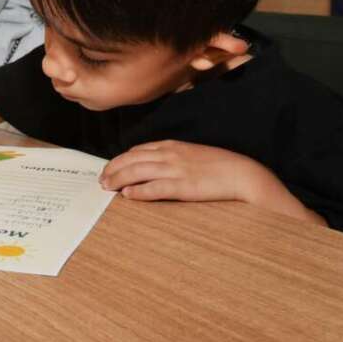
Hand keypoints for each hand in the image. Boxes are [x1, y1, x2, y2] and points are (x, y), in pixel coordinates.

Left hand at [99, 140, 265, 201]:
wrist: (241, 173)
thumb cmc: (218, 166)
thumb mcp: (191, 155)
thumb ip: (172, 158)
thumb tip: (152, 166)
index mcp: (171, 146)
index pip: (137, 151)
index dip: (120, 160)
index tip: (110, 168)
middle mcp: (169, 155)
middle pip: (131, 160)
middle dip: (113, 169)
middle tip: (101, 180)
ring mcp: (175, 170)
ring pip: (137, 172)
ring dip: (118, 179)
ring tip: (106, 187)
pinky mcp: (182, 186)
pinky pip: (153, 188)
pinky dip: (137, 191)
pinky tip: (127, 196)